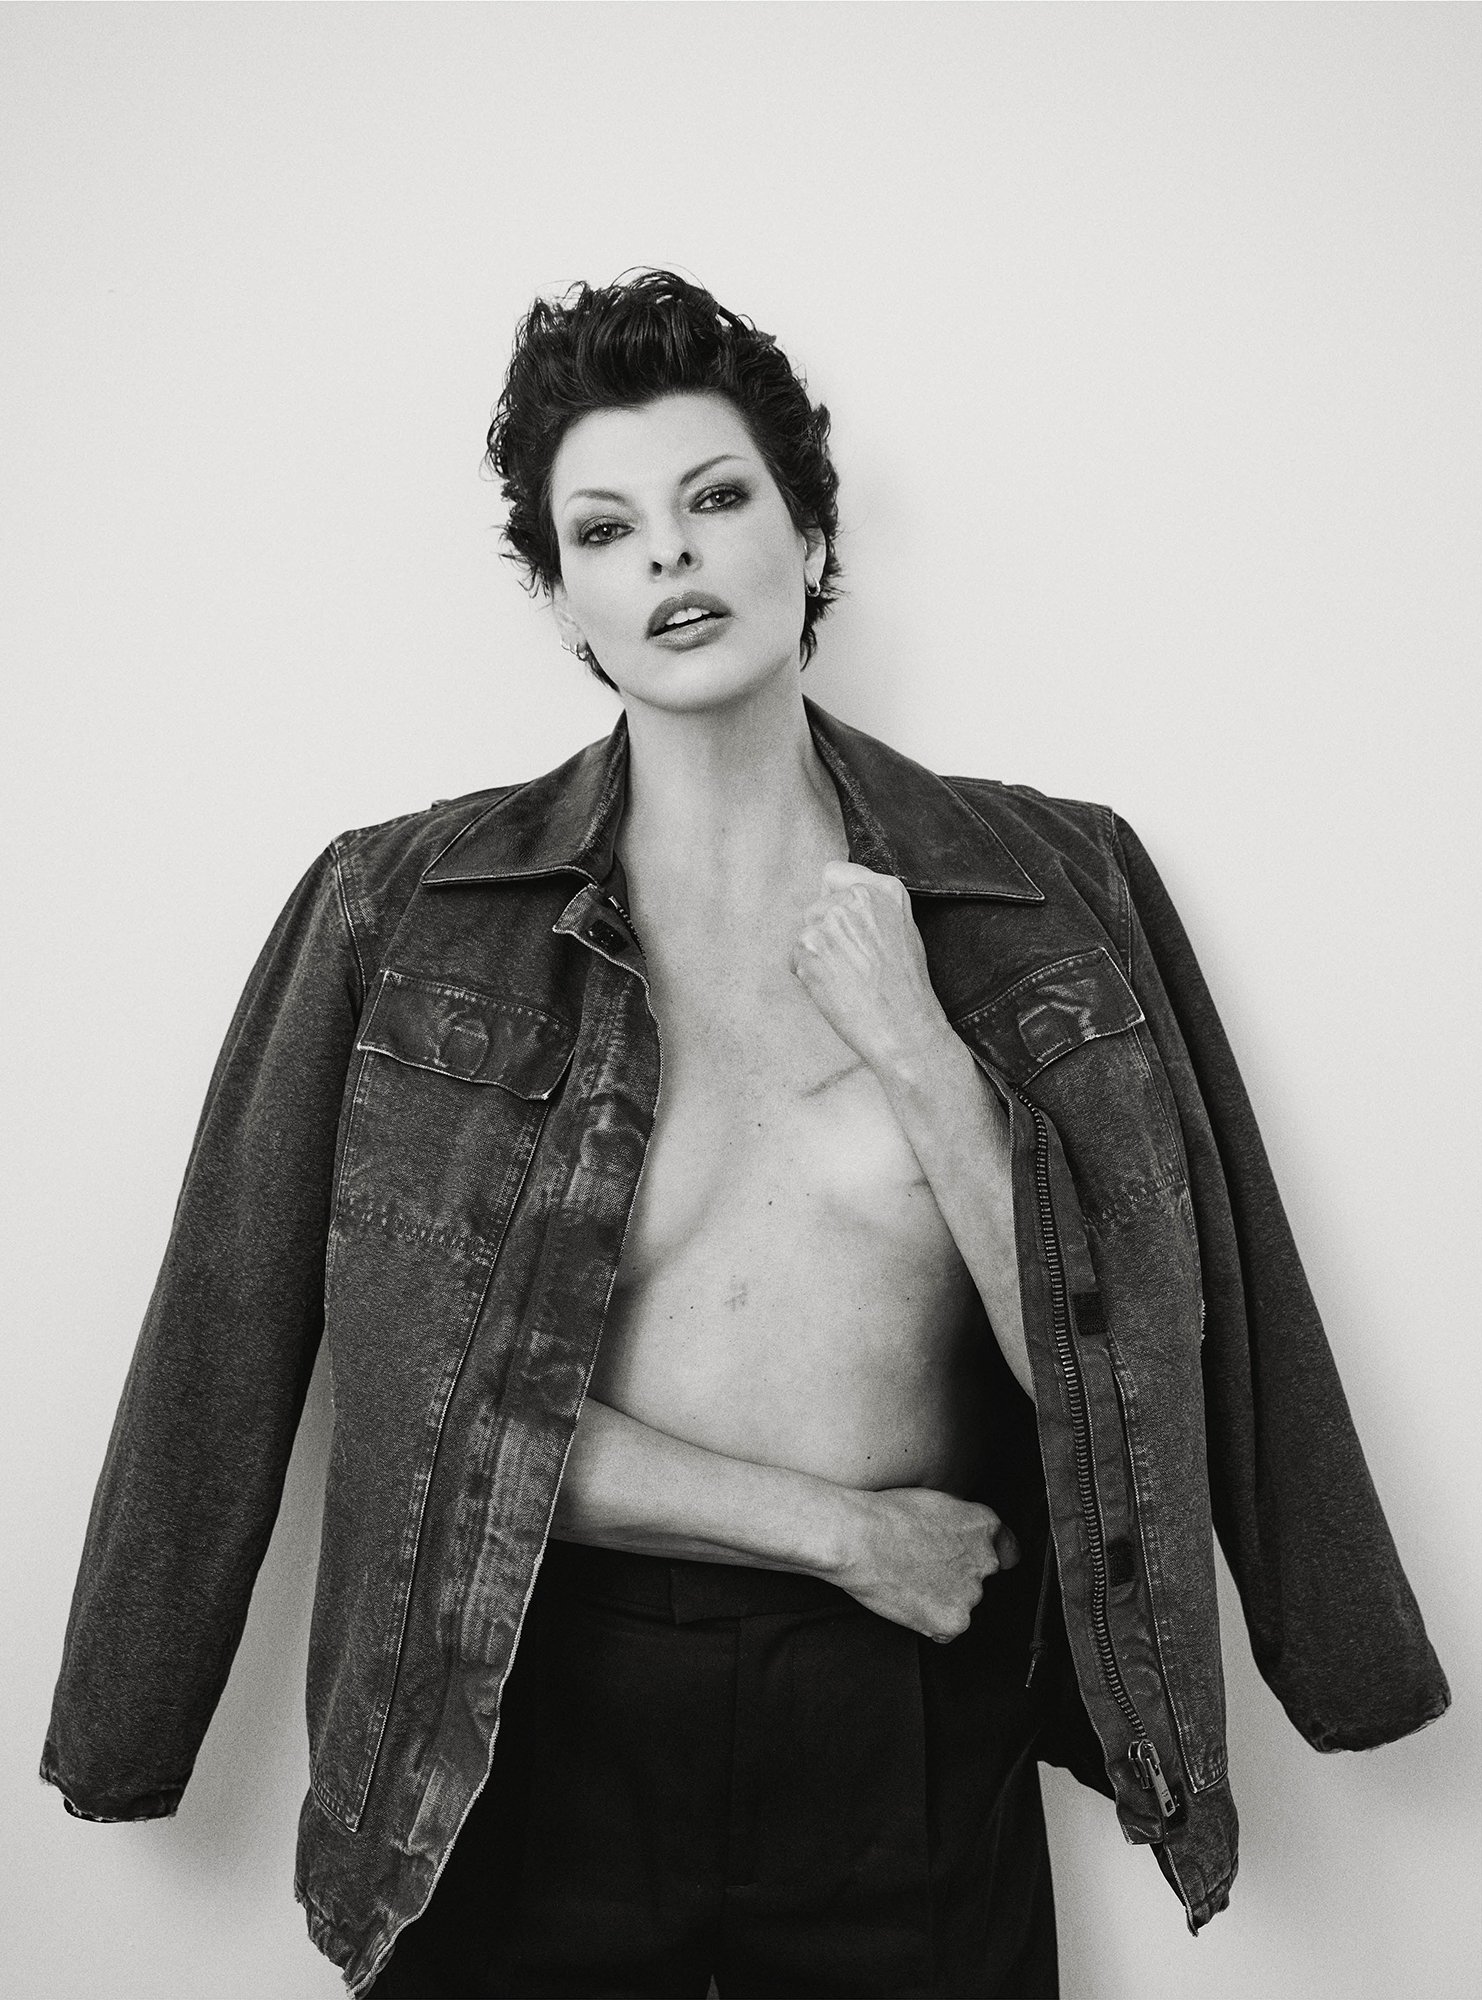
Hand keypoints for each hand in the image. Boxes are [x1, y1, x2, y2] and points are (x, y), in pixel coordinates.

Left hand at [790, 861, 952, 1082]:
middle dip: (826, 932)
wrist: (902, 1027)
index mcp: (884, 890)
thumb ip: (873, 910)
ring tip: (845, 978)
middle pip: (817, 906)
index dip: (834, 898)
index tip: (842, 921)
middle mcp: (854, 898)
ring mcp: (828, 919)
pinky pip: (795, 956)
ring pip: (805, 932)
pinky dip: (807, 974)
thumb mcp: (904, 932)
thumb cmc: (906, 989)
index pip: (835, 873)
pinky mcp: (807, 945)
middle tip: (851, 963)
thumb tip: (838, 902)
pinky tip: (834, 988)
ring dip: (816, 954)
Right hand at [827, 1486, 1020, 1641]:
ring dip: (943, 1599)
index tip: (974, 1561)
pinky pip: (946, 1630)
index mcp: (984, 1526)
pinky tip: (908, 1600)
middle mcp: (985, 1561)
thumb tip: (958, 1534)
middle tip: (923, 1568)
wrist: (858, 1538)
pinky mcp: (953, 1621)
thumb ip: (960, 1522)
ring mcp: (971, 1594)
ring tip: (908, 1580)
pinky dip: (929, 1622)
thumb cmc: (884, 1515)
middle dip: (957, 1578)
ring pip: (962, 1604)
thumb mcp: (934, 1501)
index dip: (990, 1557)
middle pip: (980, 1579)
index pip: (1009, 1550)